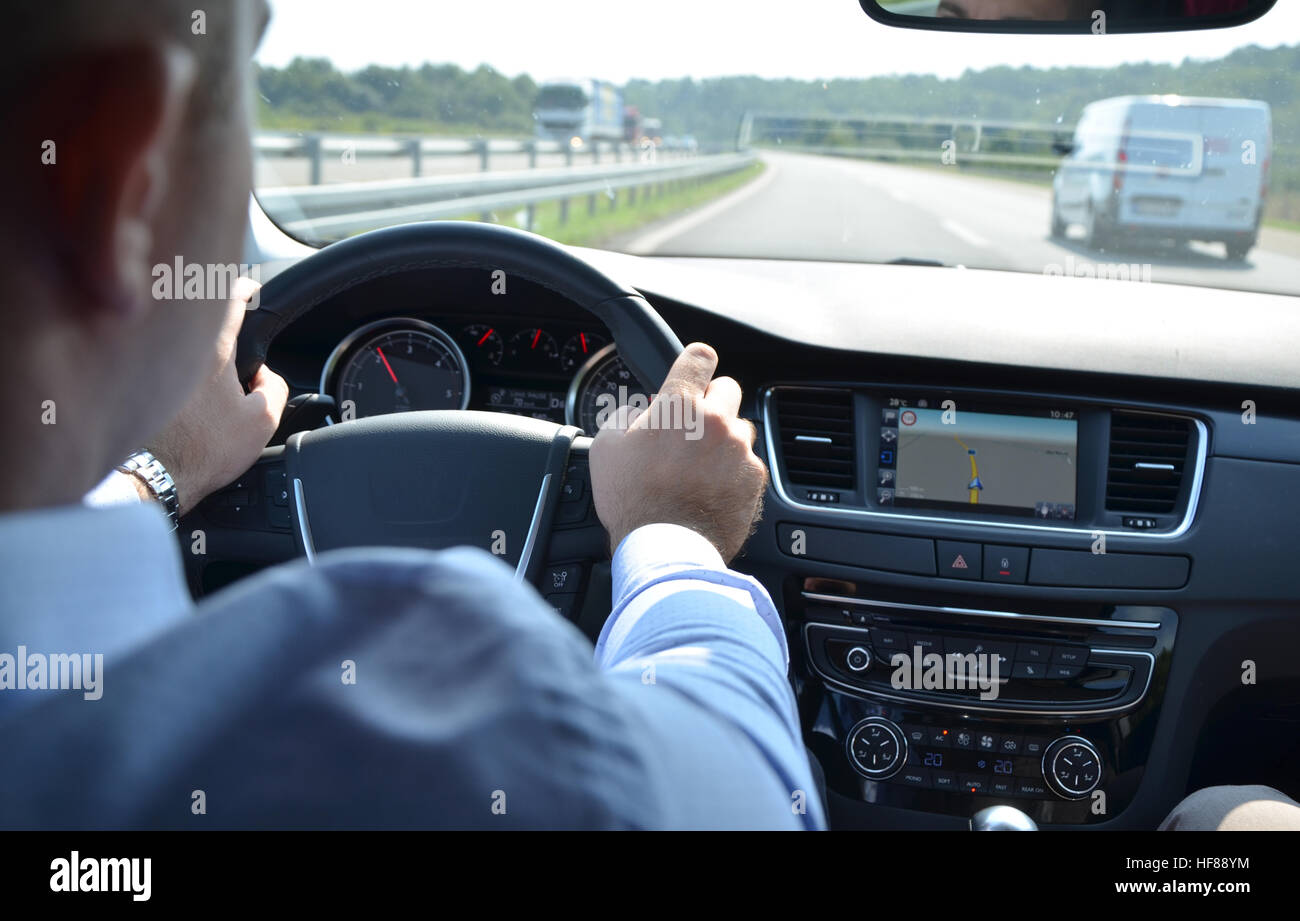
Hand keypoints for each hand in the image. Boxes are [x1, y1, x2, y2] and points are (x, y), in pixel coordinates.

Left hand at [146, 279, 288, 514]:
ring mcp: (148, 360)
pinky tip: (181, 384)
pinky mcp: (131, 379)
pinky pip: (154, 354)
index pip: (232, 298)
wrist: (155, 476)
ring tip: (204, 355)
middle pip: (194, 306)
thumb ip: (275, 387)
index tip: (253, 291)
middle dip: (214, 310)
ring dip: (189, 335)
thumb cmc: (204, 451)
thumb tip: (265, 376)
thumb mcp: (263, 422)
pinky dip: (167, 357)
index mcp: (214, 350)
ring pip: (171, 331)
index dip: (247, 290)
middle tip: (228, 322)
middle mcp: (176, 346)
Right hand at [588, 342, 767, 562]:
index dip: (695, 361)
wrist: (666, 548)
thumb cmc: (634, 500)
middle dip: (710, 402)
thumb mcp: (606, 448)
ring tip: (697, 466)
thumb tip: (638, 413)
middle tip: (690, 427)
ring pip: (739, 428)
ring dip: (723, 438)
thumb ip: (624, 416)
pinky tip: (709, 489)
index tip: (693, 369)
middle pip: (727, 389)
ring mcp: (740, 450)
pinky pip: (747, 462)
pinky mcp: (755, 479)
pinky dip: (732, 471)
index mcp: (680, 406)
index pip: (699, 357)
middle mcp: (717, 422)